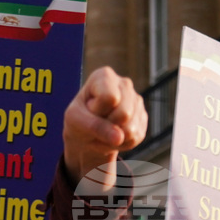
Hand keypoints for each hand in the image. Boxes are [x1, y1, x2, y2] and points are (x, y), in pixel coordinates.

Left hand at [62, 67, 146, 190]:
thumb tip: (119, 138)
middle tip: (96, 122)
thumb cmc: (78, 120)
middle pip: (124, 114)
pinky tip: (112, 136)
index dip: (97, 110)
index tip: (89, 108)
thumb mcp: (76, 120)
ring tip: (102, 132)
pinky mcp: (143, 118)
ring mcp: (136, 100)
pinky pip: (135, 138)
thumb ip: (94, 126)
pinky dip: (120, 144)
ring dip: (112, 139)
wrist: (86, 132)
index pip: (109, 98)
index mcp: (104, 76)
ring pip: (130, 130)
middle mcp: (124, 84)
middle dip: (107, 126)